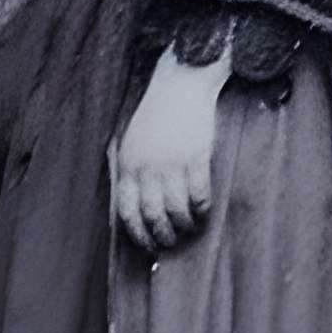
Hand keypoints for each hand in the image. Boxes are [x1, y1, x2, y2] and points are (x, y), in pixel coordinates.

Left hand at [115, 44, 227, 253]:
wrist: (180, 85)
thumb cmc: (157, 117)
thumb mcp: (133, 143)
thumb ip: (133, 173)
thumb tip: (136, 209)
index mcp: (128, 165)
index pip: (127, 211)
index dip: (138, 234)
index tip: (148, 246)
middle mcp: (147, 168)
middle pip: (153, 215)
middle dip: (163, 236)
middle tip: (173, 243)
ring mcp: (171, 163)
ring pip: (177, 210)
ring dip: (185, 226)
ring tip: (190, 230)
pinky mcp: (196, 157)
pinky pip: (199, 195)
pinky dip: (202, 209)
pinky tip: (204, 212)